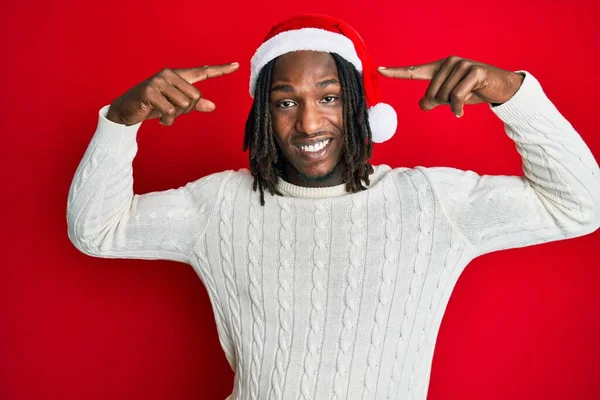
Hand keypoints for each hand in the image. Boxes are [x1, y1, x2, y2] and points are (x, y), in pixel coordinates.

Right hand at [106, 63, 239, 125]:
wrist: (126, 110)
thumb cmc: (152, 106)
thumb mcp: (175, 105)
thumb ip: (193, 105)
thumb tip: (212, 106)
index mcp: (177, 76)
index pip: (203, 72)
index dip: (220, 70)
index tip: (237, 65)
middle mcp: (169, 74)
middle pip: (194, 97)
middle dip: (185, 111)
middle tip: (171, 112)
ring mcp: (158, 81)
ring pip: (183, 104)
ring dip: (175, 116)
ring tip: (163, 114)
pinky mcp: (149, 92)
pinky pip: (169, 111)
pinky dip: (167, 121)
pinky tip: (160, 120)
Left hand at [378, 56, 523, 116]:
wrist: (501, 88)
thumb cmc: (473, 92)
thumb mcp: (450, 99)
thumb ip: (434, 100)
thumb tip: (423, 104)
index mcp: (439, 68)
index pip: (414, 71)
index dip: (396, 72)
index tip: (379, 70)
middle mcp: (448, 63)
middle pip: (431, 93)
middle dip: (442, 103)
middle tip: (457, 101)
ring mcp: (461, 65)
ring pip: (444, 96)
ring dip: (453, 104)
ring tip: (465, 99)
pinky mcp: (474, 71)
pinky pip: (457, 97)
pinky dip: (458, 108)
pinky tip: (463, 111)